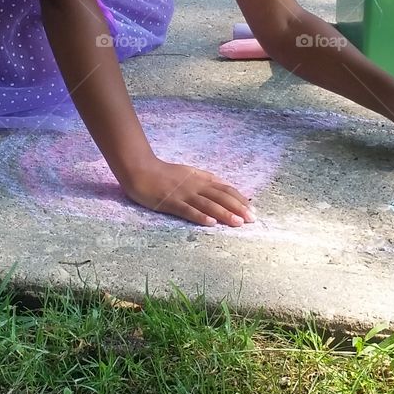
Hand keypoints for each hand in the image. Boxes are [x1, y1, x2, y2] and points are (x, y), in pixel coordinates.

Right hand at [122, 158, 255, 226]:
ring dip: (224, 214)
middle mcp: (195, 186)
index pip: (225, 189)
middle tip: (252, 220)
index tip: (252, 209)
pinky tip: (211, 224)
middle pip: (221, 197)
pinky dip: (200, 216)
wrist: (141, 170)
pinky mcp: (170, 202)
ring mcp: (183, 194)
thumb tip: (225, 187)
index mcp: (200, 179)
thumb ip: (206, 180)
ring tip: (238, 223)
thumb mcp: (189, 173)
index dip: (239, 199)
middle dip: (238, 208)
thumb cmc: (164, 174)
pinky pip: (187, 210)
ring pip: (208, 204)